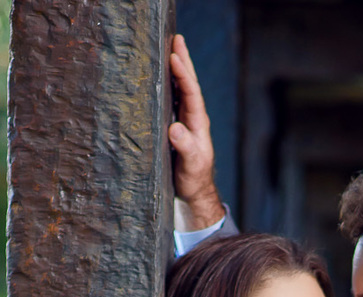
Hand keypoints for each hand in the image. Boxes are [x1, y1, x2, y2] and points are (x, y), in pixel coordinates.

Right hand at [168, 33, 223, 223]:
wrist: (195, 192)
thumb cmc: (194, 179)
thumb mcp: (190, 165)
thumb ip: (185, 147)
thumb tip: (175, 128)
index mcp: (198, 124)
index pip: (191, 93)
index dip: (184, 75)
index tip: (175, 58)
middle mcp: (194, 118)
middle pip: (189, 84)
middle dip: (183, 61)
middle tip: (177, 39)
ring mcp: (186, 121)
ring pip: (182, 89)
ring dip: (178, 69)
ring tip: (172, 48)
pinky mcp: (178, 126)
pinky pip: (175, 99)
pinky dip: (170, 84)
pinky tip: (164, 75)